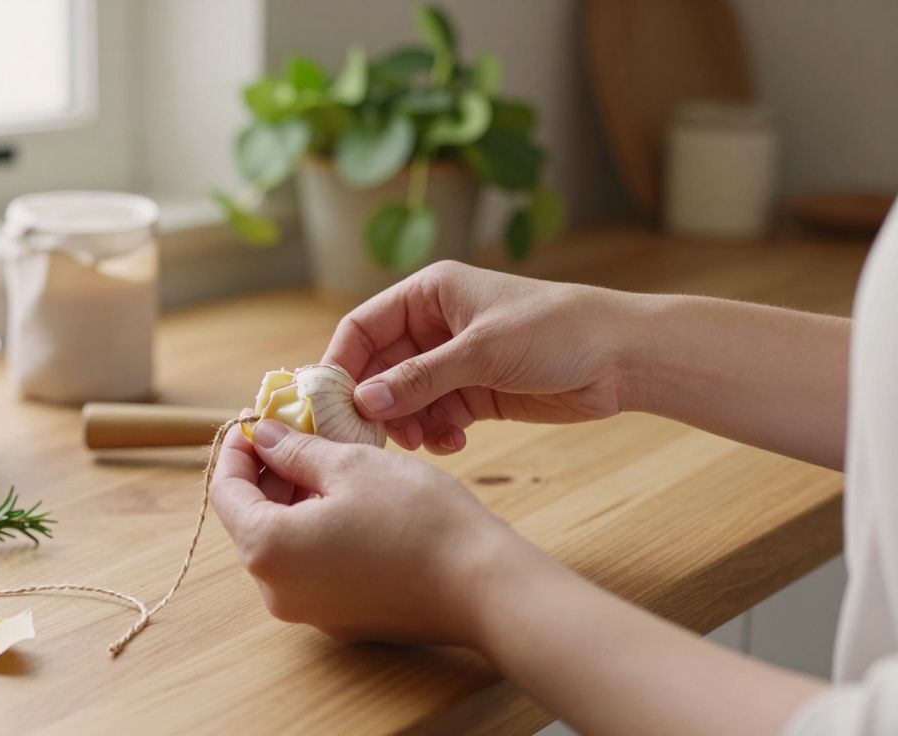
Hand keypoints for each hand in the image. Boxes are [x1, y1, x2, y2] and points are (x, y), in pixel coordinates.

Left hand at [210, 418, 516, 644]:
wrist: (484, 586)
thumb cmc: (418, 519)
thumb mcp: (350, 465)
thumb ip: (294, 450)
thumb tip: (261, 436)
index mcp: (267, 550)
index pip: (225, 491)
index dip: (237, 449)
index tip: (257, 419)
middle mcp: (277, 591)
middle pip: (251, 520)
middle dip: (268, 472)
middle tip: (296, 430)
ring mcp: (310, 611)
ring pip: (283, 544)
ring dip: (293, 500)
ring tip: (326, 458)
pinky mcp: (342, 619)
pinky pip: (312, 567)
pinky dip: (317, 530)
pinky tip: (348, 499)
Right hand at [322, 261, 640, 453]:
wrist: (623, 357)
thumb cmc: (555, 331)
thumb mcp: (481, 353)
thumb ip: (419, 379)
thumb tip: (364, 403)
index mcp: (429, 294)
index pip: (363, 327)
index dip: (341, 364)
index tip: (328, 405)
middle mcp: (435, 325)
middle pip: (380, 368)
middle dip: (375, 404)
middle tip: (372, 439)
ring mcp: (454, 361)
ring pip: (405, 398)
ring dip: (407, 423)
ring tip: (423, 442)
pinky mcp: (476, 392)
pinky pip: (436, 415)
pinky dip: (436, 432)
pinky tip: (454, 442)